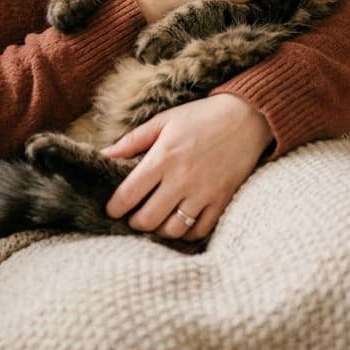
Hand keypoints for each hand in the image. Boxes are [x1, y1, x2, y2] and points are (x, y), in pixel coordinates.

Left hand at [100, 94, 272, 242]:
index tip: (111, 209)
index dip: (114, 207)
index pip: (128, 194)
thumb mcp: (163, 121)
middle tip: (132, 216)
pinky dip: (184, 233)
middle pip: (147, 219)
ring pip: (172, 230)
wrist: (246, 118)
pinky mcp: (221, 202)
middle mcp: (181, 180)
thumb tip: (104, 155)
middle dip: (134, 222)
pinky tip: (178, 223)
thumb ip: (132, 141)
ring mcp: (203, 194)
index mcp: (163, 158)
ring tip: (154, 221)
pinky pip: (198, 231)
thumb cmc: (200, 117)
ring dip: (158, 230)